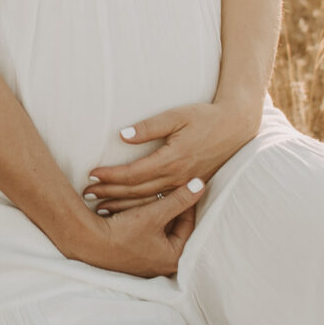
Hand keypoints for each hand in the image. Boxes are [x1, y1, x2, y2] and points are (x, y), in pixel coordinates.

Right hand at [64, 182, 201, 276]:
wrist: (88, 243)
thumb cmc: (123, 232)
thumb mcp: (154, 213)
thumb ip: (179, 200)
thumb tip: (200, 185)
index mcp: (174, 258)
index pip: (188, 224)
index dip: (185, 203)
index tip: (183, 187)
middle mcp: (163, 265)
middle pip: (174, 229)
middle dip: (171, 210)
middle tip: (169, 192)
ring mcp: (148, 263)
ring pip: (160, 232)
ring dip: (157, 215)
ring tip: (153, 198)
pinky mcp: (134, 258)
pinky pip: (147, 237)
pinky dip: (145, 223)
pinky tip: (139, 209)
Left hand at [84, 99, 258, 212]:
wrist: (237, 127)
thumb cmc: (205, 117)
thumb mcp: (177, 116)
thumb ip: (149, 127)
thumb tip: (123, 135)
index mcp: (172, 159)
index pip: (133, 173)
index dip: (110, 176)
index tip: (91, 175)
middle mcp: (177, 177)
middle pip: (137, 191)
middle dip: (110, 193)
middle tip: (87, 195)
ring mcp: (184, 184)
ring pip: (148, 200)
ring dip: (123, 204)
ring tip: (101, 206)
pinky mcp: (190, 186)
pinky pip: (162, 201)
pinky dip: (142, 206)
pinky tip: (129, 208)